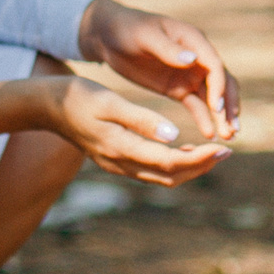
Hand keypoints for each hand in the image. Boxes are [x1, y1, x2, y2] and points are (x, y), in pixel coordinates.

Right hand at [0, 75, 229, 187]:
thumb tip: (174, 134)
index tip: (225, 148)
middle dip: (201, 167)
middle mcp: (120, 163)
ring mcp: (116, 165)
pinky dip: (172, 164)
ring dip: (189, 168)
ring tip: (212, 152)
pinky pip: (150, 170)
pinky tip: (184, 148)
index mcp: (121, 147)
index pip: (170, 162)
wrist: (45, 106)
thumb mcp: (109, 100)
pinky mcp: (114, 160)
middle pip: (170, 176)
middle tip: (227, 152)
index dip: (201, 159)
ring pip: (161, 177)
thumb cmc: (76, 97)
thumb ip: (141, 119)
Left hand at [78, 0, 239, 139]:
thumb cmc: (127, 29)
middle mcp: (198, 57)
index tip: (217, 108)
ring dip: (223, 115)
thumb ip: (167, 49)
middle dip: (229, 105)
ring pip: (213, 97)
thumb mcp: (144, 37)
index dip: (219, 86)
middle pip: (222, 82)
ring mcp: (190, 74)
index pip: (214, 65)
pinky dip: (205, 119)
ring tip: (229, 136)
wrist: (108, 36)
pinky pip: (196, 105)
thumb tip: (193, 59)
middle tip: (232, 129)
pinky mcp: (178, 88)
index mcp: (193, 40)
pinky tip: (210, 135)